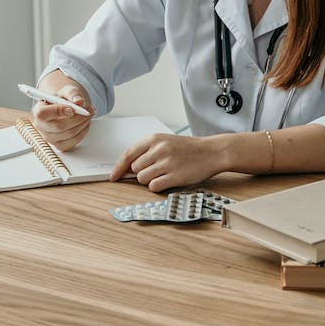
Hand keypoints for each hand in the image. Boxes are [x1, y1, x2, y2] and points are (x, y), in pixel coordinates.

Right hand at [30, 74, 92, 151]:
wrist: (64, 108)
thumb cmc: (62, 100)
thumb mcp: (67, 91)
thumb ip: (73, 93)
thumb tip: (79, 101)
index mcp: (38, 110)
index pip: (43, 114)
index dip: (58, 111)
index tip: (72, 109)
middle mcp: (41, 126)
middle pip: (59, 126)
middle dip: (78, 118)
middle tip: (87, 111)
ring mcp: (50, 138)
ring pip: (69, 134)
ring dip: (83, 124)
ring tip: (88, 115)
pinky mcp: (60, 145)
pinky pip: (74, 141)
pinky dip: (83, 132)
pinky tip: (84, 123)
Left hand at [109, 133, 224, 192]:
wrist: (211, 152)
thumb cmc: (187, 148)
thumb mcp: (165, 142)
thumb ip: (146, 152)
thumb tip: (127, 168)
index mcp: (154, 139)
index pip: (128, 154)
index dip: (118, 168)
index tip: (113, 177)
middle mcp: (159, 150)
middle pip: (134, 169)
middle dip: (142, 172)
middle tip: (156, 170)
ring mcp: (166, 163)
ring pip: (142, 179)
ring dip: (150, 180)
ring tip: (164, 173)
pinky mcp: (174, 176)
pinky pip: (154, 187)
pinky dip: (158, 186)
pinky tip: (168, 180)